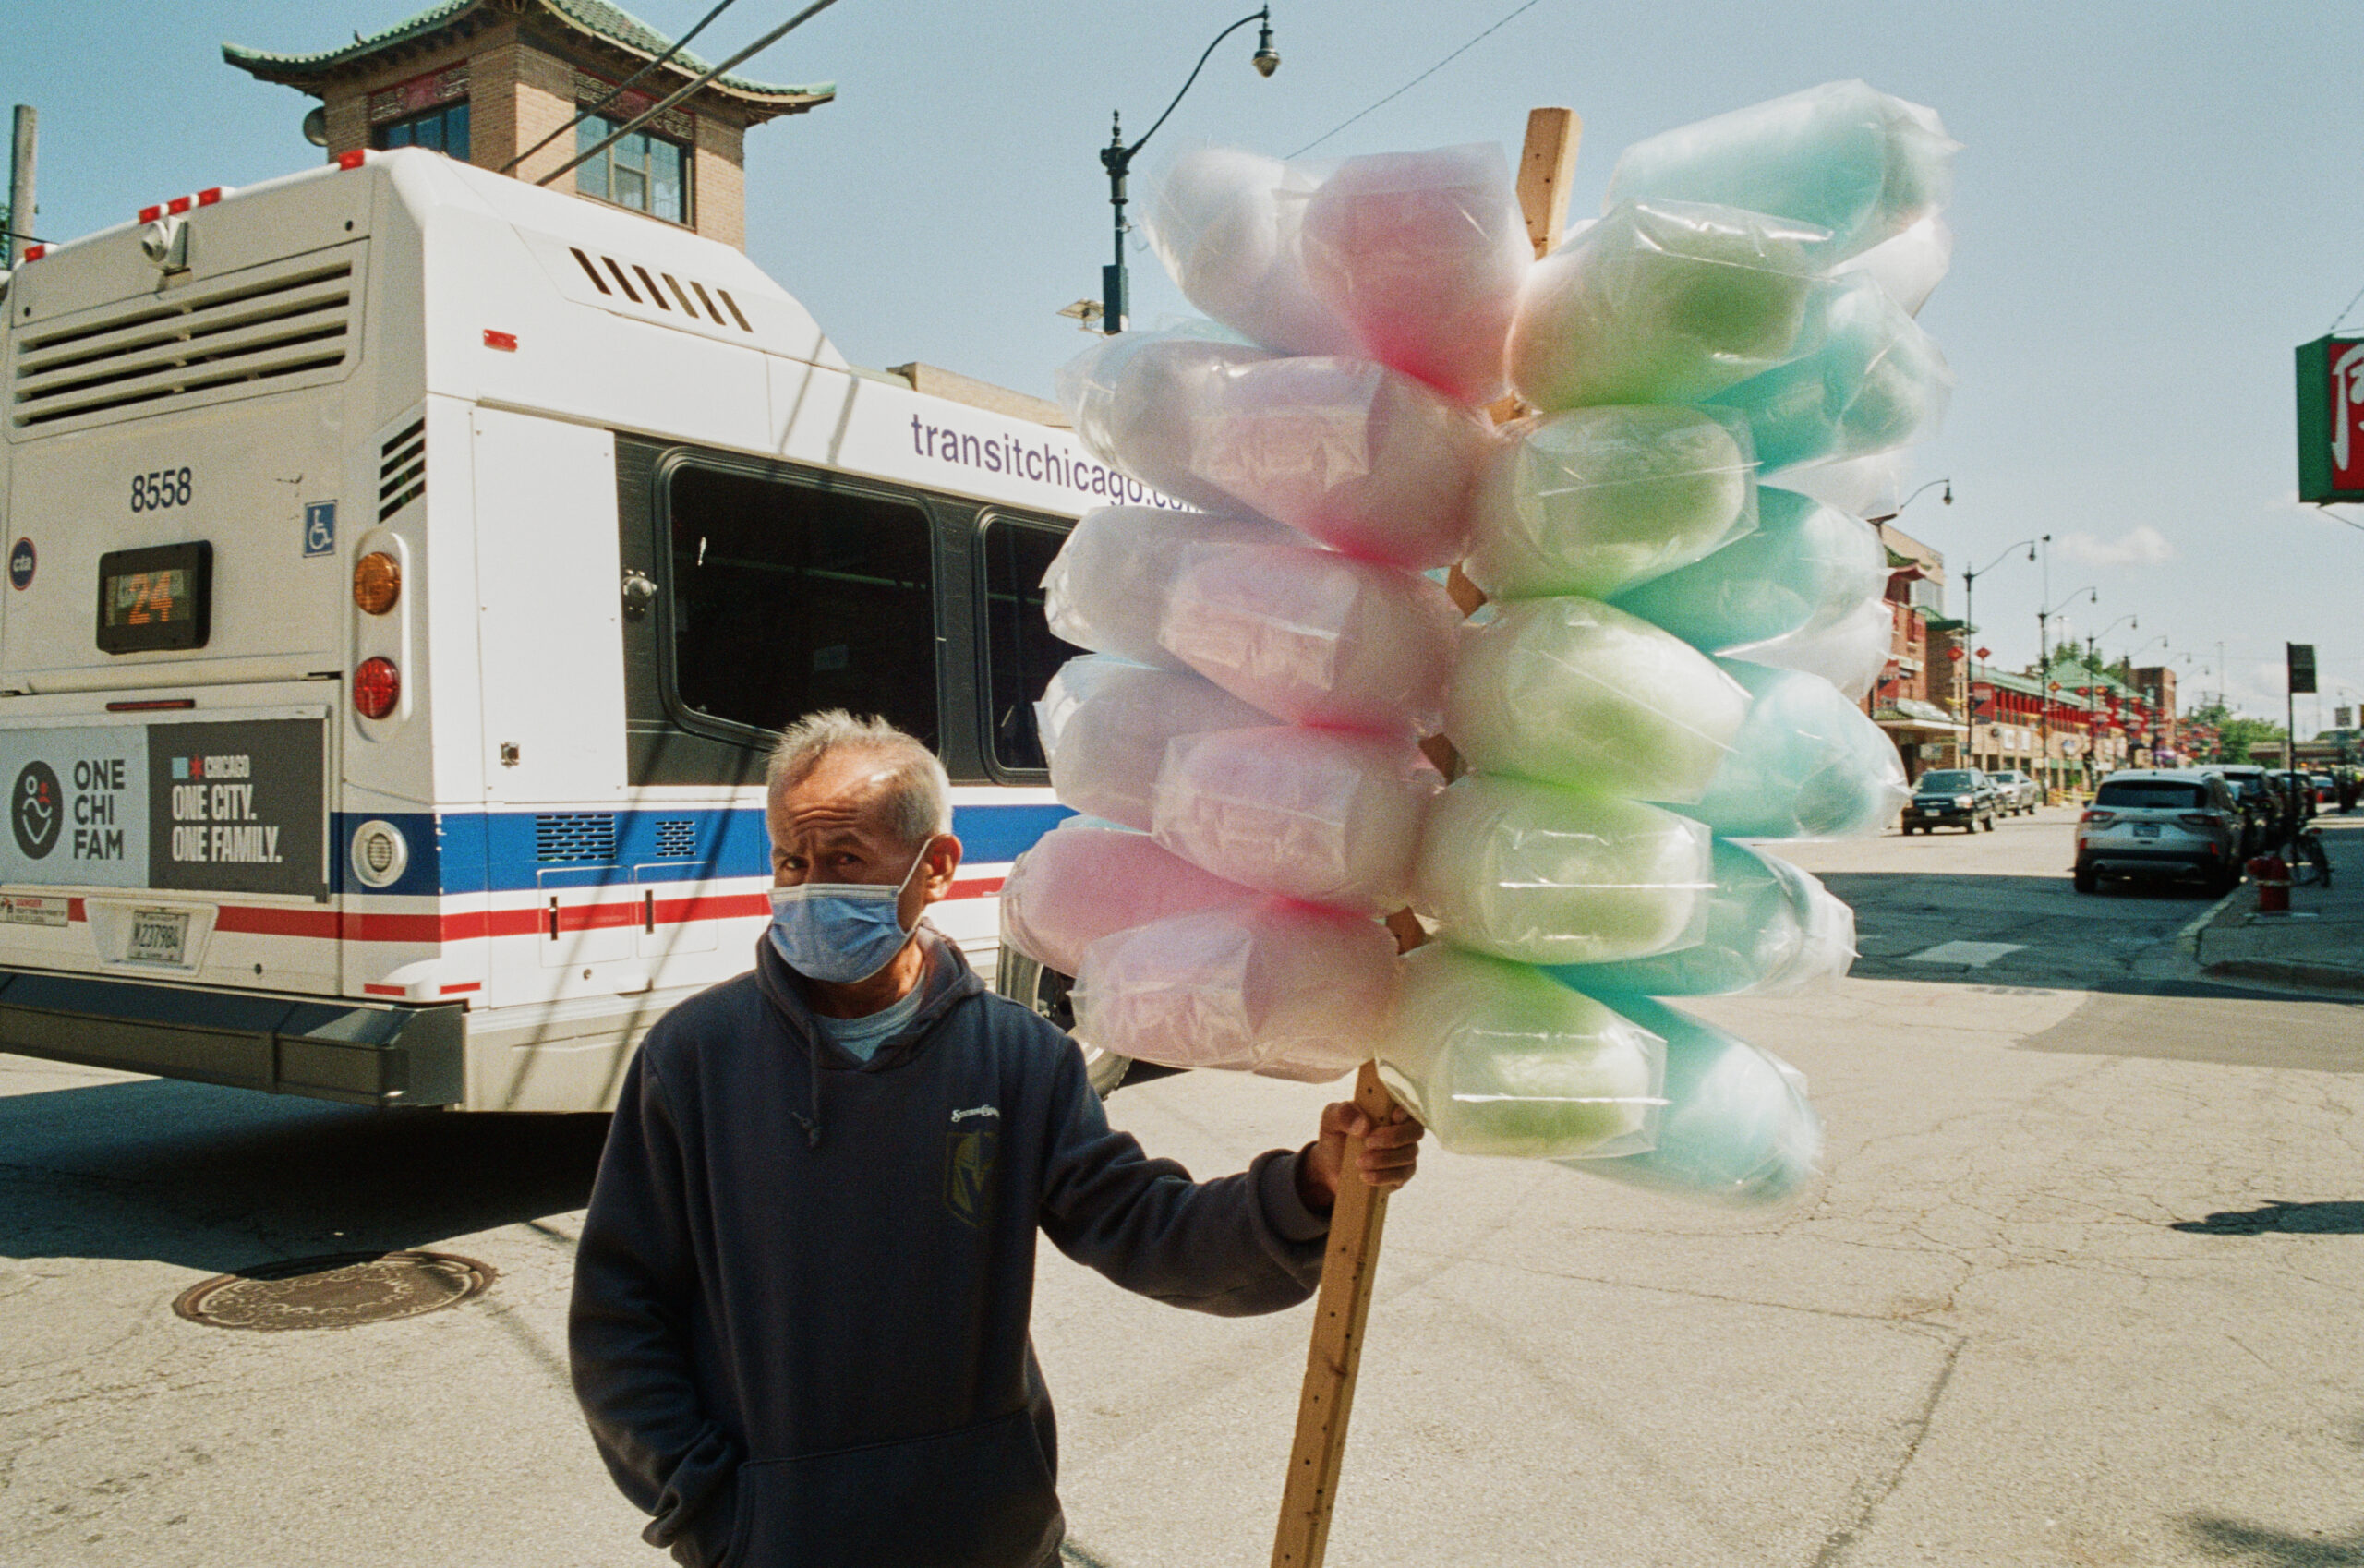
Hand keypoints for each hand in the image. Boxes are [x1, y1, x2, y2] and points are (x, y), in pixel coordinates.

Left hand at [1296, 1099, 1425, 1213]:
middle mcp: (1401, 1130)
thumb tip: (1363, 1125)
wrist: (1331, 1167)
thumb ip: (1343, 1114)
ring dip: (1384, 1159)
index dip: (1406, 1111)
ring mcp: (1404, 1153)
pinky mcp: (1400, 1175)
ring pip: (1409, 1154)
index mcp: (1387, 1110)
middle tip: (1368, 1142)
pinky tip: (1365, 1176)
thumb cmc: (1336, 1136)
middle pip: (1416, 1131)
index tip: (1393, 1116)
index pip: (1408, 1105)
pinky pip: (1401, 1175)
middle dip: (1394, 1137)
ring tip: (1359, 1162)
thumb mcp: (1331, 1120)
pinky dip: (1383, 1176)